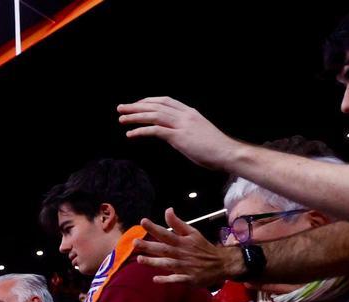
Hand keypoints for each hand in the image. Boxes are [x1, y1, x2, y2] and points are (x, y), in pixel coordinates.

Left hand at [117, 96, 240, 170]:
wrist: (228, 153)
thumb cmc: (215, 148)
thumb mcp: (199, 133)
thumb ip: (186, 130)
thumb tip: (174, 135)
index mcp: (190, 113)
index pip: (165, 100)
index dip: (149, 101)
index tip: (137, 104)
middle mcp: (185, 115)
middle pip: (156, 105)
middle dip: (136, 106)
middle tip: (121, 108)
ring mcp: (182, 125)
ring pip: (154, 115)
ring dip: (135, 116)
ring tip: (121, 119)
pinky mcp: (179, 137)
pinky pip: (156, 131)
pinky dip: (141, 131)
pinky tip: (130, 134)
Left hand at [135, 208, 244, 286]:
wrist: (221, 263)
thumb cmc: (203, 247)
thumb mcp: (193, 233)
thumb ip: (178, 223)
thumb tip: (168, 210)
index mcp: (183, 241)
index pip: (166, 233)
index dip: (154, 228)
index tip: (143, 221)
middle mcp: (182, 253)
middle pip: (163, 249)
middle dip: (149, 246)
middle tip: (135, 242)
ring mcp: (185, 267)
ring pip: (167, 264)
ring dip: (154, 262)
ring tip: (139, 259)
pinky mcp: (188, 278)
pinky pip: (176, 279)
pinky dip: (167, 279)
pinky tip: (155, 279)